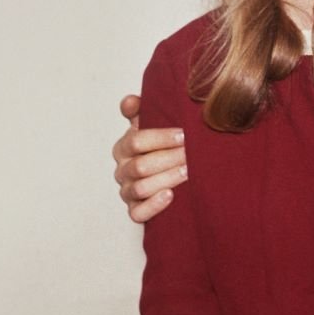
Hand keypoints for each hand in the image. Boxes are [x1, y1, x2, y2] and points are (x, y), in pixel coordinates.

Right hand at [113, 94, 187, 223]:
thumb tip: (130, 101)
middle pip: (140, 166)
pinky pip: (138, 213)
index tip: (183, 135)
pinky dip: (154, 205)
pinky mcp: (135, 211)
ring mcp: (128, 192)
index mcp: (123, 147)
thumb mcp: (151, 124)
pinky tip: (170, 195)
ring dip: (166, 179)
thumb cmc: (160, 146)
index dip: (160, 138)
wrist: (169, 172)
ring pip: (141, 188)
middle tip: (191, 154)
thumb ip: (140, 110)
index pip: (136, 141)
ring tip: (188, 171)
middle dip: (169, 159)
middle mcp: (123, 170)